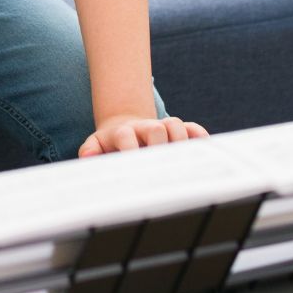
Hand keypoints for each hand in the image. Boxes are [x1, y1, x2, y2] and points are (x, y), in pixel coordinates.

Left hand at [78, 114, 208, 157]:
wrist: (125, 128)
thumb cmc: (109, 144)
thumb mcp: (95, 144)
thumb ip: (90, 150)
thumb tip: (88, 156)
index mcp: (123, 132)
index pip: (126, 137)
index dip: (130, 150)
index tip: (134, 167)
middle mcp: (145, 127)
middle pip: (156, 128)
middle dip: (159, 145)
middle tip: (160, 168)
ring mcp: (162, 126)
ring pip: (175, 125)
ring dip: (180, 141)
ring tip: (181, 163)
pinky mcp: (178, 129)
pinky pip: (193, 128)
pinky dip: (200, 137)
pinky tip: (205, 150)